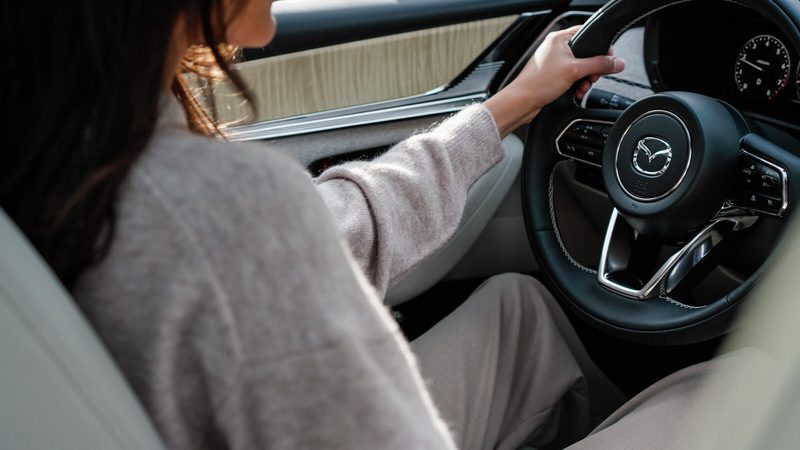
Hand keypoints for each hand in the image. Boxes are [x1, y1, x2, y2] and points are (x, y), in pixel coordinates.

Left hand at [484, 25, 625, 137]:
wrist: (522, 102)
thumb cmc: (538, 83)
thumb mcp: (575, 71)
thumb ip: (599, 65)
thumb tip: (617, 62)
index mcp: (559, 39)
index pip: (587, 33)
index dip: (600, 47)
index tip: (607, 59)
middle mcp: (556, 48)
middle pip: (586, 53)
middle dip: (593, 68)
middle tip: (593, 77)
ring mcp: (554, 62)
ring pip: (580, 67)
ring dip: (586, 79)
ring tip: (583, 87)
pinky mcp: (553, 75)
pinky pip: (572, 76)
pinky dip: (577, 84)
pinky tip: (577, 92)